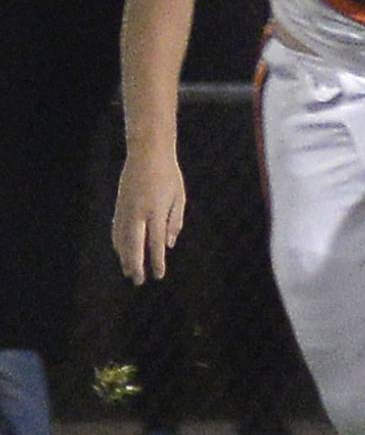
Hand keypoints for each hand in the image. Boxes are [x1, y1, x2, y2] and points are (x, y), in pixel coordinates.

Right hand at [111, 150, 186, 284]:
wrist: (147, 154)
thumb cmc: (168, 175)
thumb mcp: (178, 197)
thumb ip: (174, 221)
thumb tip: (168, 245)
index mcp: (155, 211)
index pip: (155, 243)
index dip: (156, 261)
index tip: (158, 275)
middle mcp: (138, 213)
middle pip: (134, 246)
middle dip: (136, 265)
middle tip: (139, 281)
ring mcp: (125, 209)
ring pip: (122, 240)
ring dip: (124, 257)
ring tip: (129, 272)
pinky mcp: (119, 206)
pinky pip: (117, 230)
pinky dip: (118, 244)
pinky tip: (121, 253)